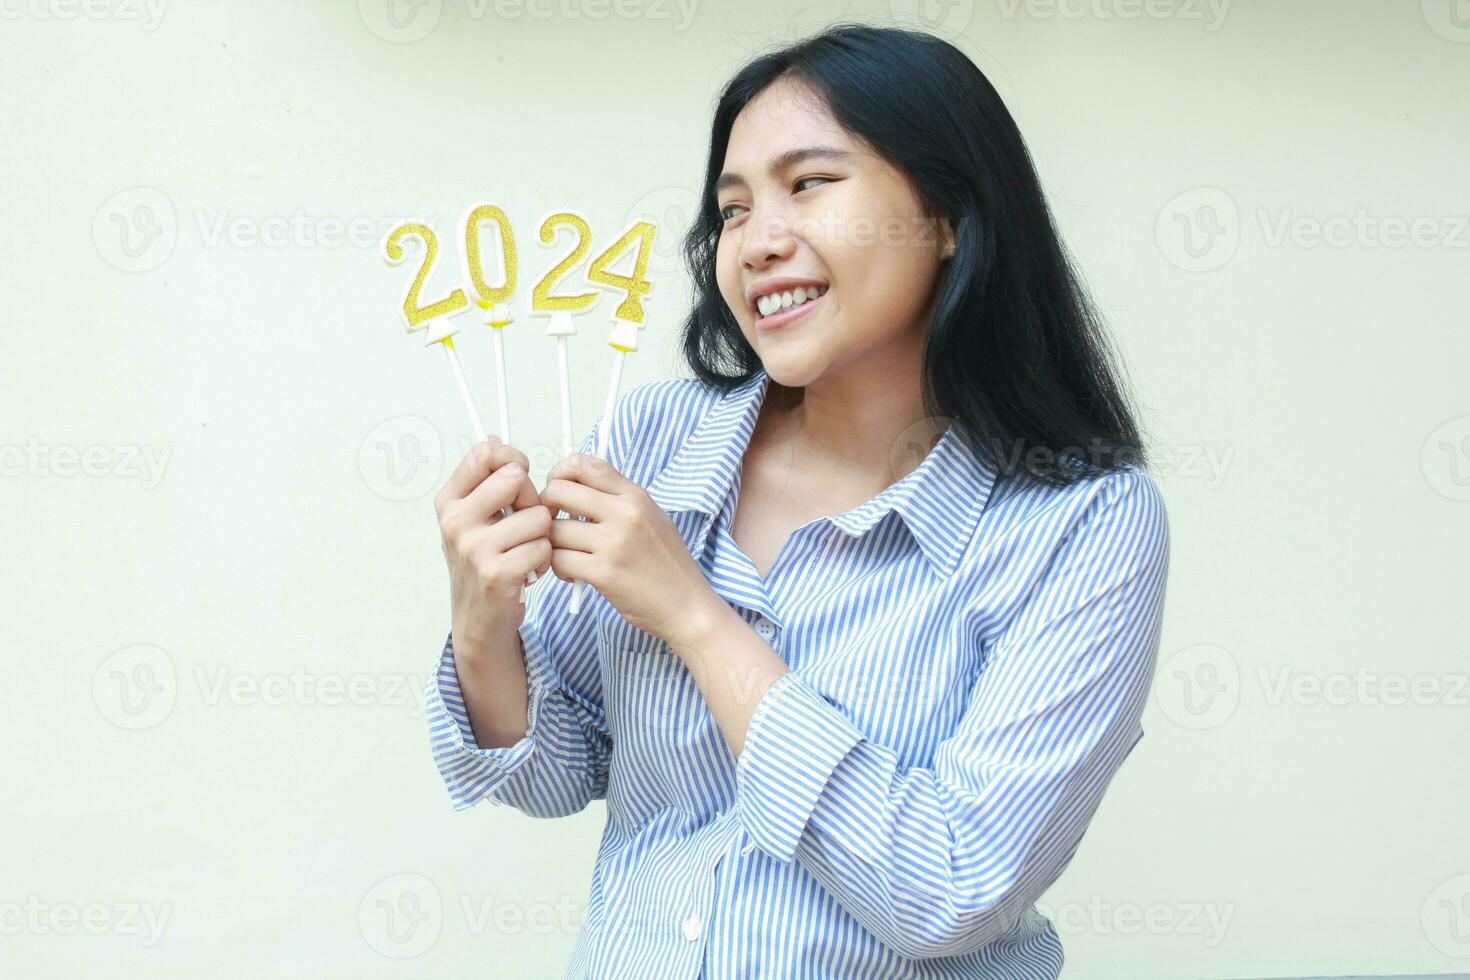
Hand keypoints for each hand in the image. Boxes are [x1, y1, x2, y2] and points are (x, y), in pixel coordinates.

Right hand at [435, 436, 551, 659]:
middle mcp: (455, 520)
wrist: (478, 618)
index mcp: (449, 501)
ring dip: (542, 536)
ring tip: (525, 551)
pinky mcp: (496, 572)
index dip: (512, 458)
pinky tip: (528, 571)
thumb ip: (484, 481)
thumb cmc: (483, 562)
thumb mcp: (473, 519)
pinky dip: (543, 560)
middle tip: (524, 523)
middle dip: (532, 499)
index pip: (485, 454)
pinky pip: (542, 547)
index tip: (518, 475)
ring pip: (538, 516)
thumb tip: (495, 439)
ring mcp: (474, 547)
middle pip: (515, 477)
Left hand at [539, 453, 720, 643]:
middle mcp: (625, 514)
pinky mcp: (603, 573)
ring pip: (554, 530)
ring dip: (552, 544)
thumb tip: (577, 486)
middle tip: (554, 524)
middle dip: (546, 508)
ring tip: (567, 554)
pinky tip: (572, 573)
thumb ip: (619, 500)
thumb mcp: (652, 518)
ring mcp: (613, 543)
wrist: (687, 605)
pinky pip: (558, 560)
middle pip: (559, 492)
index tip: (559, 490)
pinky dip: (558, 567)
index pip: (584, 464)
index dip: (561, 473)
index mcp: (636, 496)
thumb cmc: (668, 564)